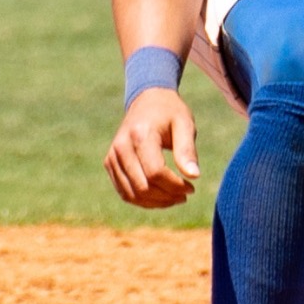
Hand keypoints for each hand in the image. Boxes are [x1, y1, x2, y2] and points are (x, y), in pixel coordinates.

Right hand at [104, 87, 199, 207]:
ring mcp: (112, 156)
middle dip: (167, 197)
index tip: (191, 187)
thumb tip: (194, 176)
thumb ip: (187, 150)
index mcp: (140, 135)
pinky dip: (143, 200)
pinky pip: (125, 192)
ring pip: (132, 194)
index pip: (155, 172)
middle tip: (185, 195)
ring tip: (175, 198)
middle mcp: (121, 147)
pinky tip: (161, 196)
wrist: (147, 100)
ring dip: (156, 203)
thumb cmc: (170, 112)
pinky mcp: (110, 164)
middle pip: (142, 187)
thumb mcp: (185, 124)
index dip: (175, 186)